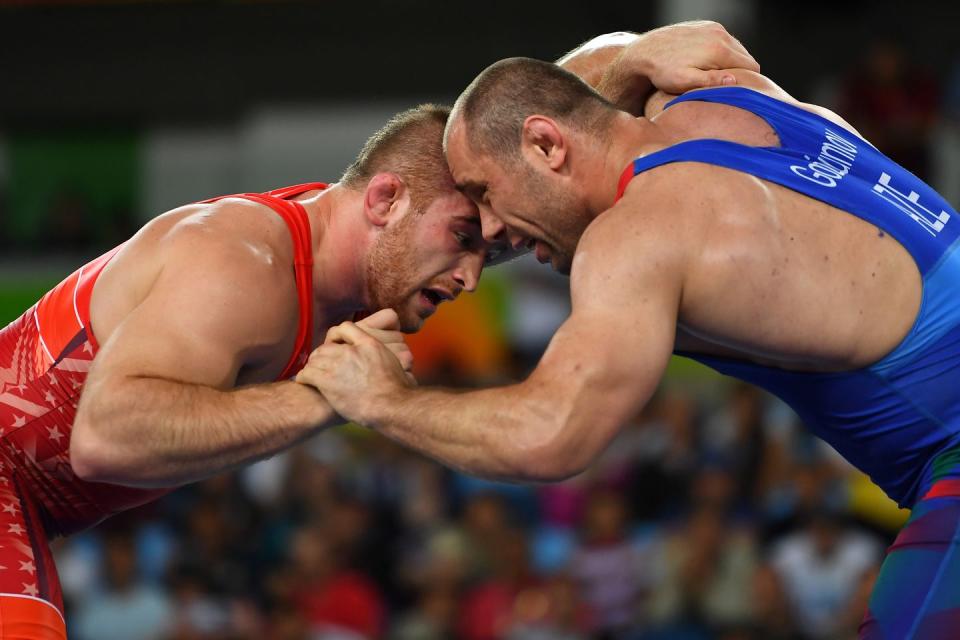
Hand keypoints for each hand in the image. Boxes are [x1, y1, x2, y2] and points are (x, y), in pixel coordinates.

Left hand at [296, 314, 414, 425]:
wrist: (389, 406)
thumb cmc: (398, 391)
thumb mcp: (401, 365)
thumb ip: (393, 358)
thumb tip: (403, 360)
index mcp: (369, 344)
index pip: (345, 328)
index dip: (336, 336)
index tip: (334, 344)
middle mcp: (351, 351)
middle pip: (326, 346)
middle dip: (321, 355)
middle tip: (319, 364)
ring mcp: (337, 366)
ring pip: (314, 359)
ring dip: (312, 366)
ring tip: (311, 373)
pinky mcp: (327, 382)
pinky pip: (307, 374)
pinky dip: (303, 377)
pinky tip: (304, 381)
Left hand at [627, 21, 757, 92]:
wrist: (644, 51)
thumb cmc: (662, 72)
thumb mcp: (685, 82)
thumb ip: (711, 82)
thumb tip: (734, 81)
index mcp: (719, 49)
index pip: (751, 67)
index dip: (746, 82)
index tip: (735, 93)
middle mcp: (719, 34)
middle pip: (746, 57)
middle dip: (738, 72)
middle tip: (723, 88)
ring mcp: (713, 27)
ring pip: (736, 48)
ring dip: (729, 62)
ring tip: (712, 76)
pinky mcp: (706, 25)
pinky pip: (724, 40)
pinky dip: (720, 51)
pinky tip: (706, 63)